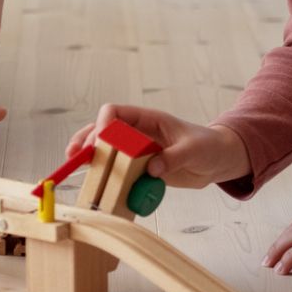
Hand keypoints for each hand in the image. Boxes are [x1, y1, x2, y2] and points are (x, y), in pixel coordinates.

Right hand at [65, 103, 249, 188]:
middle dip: (88, 140)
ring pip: (105, 149)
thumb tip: (152, 170)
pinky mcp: (140, 168)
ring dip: (89, 154)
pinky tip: (94, 179)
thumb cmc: (208, 146)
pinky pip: (117, 169)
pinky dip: (104, 173)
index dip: (104, 123)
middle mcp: (138, 133)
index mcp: (148, 119)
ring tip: (74, 162)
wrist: (218, 161)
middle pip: (103, 130)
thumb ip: (173, 158)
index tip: (101, 139)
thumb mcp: (194, 150)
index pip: (116, 112)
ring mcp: (137, 151)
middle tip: (77, 155)